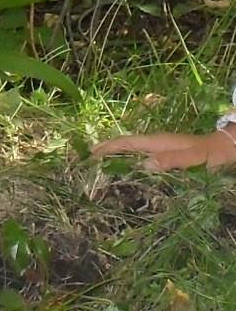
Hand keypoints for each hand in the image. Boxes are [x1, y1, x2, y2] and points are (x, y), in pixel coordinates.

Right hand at [91, 129, 235, 170]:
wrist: (225, 148)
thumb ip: (170, 161)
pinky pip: (139, 155)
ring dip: (115, 154)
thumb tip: (143, 165)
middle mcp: (155, 143)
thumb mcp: (192, 159)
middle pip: (125, 144)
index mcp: (157, 142)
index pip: (126, 143)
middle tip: (88, 158)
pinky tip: (125, 168)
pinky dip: (127, 159)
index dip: (108, 147)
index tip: (90, 152)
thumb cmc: (210, 154)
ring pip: (131, 149)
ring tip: (99, 163)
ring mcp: (160, 147)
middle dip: (106, 149)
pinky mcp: (164, 154)